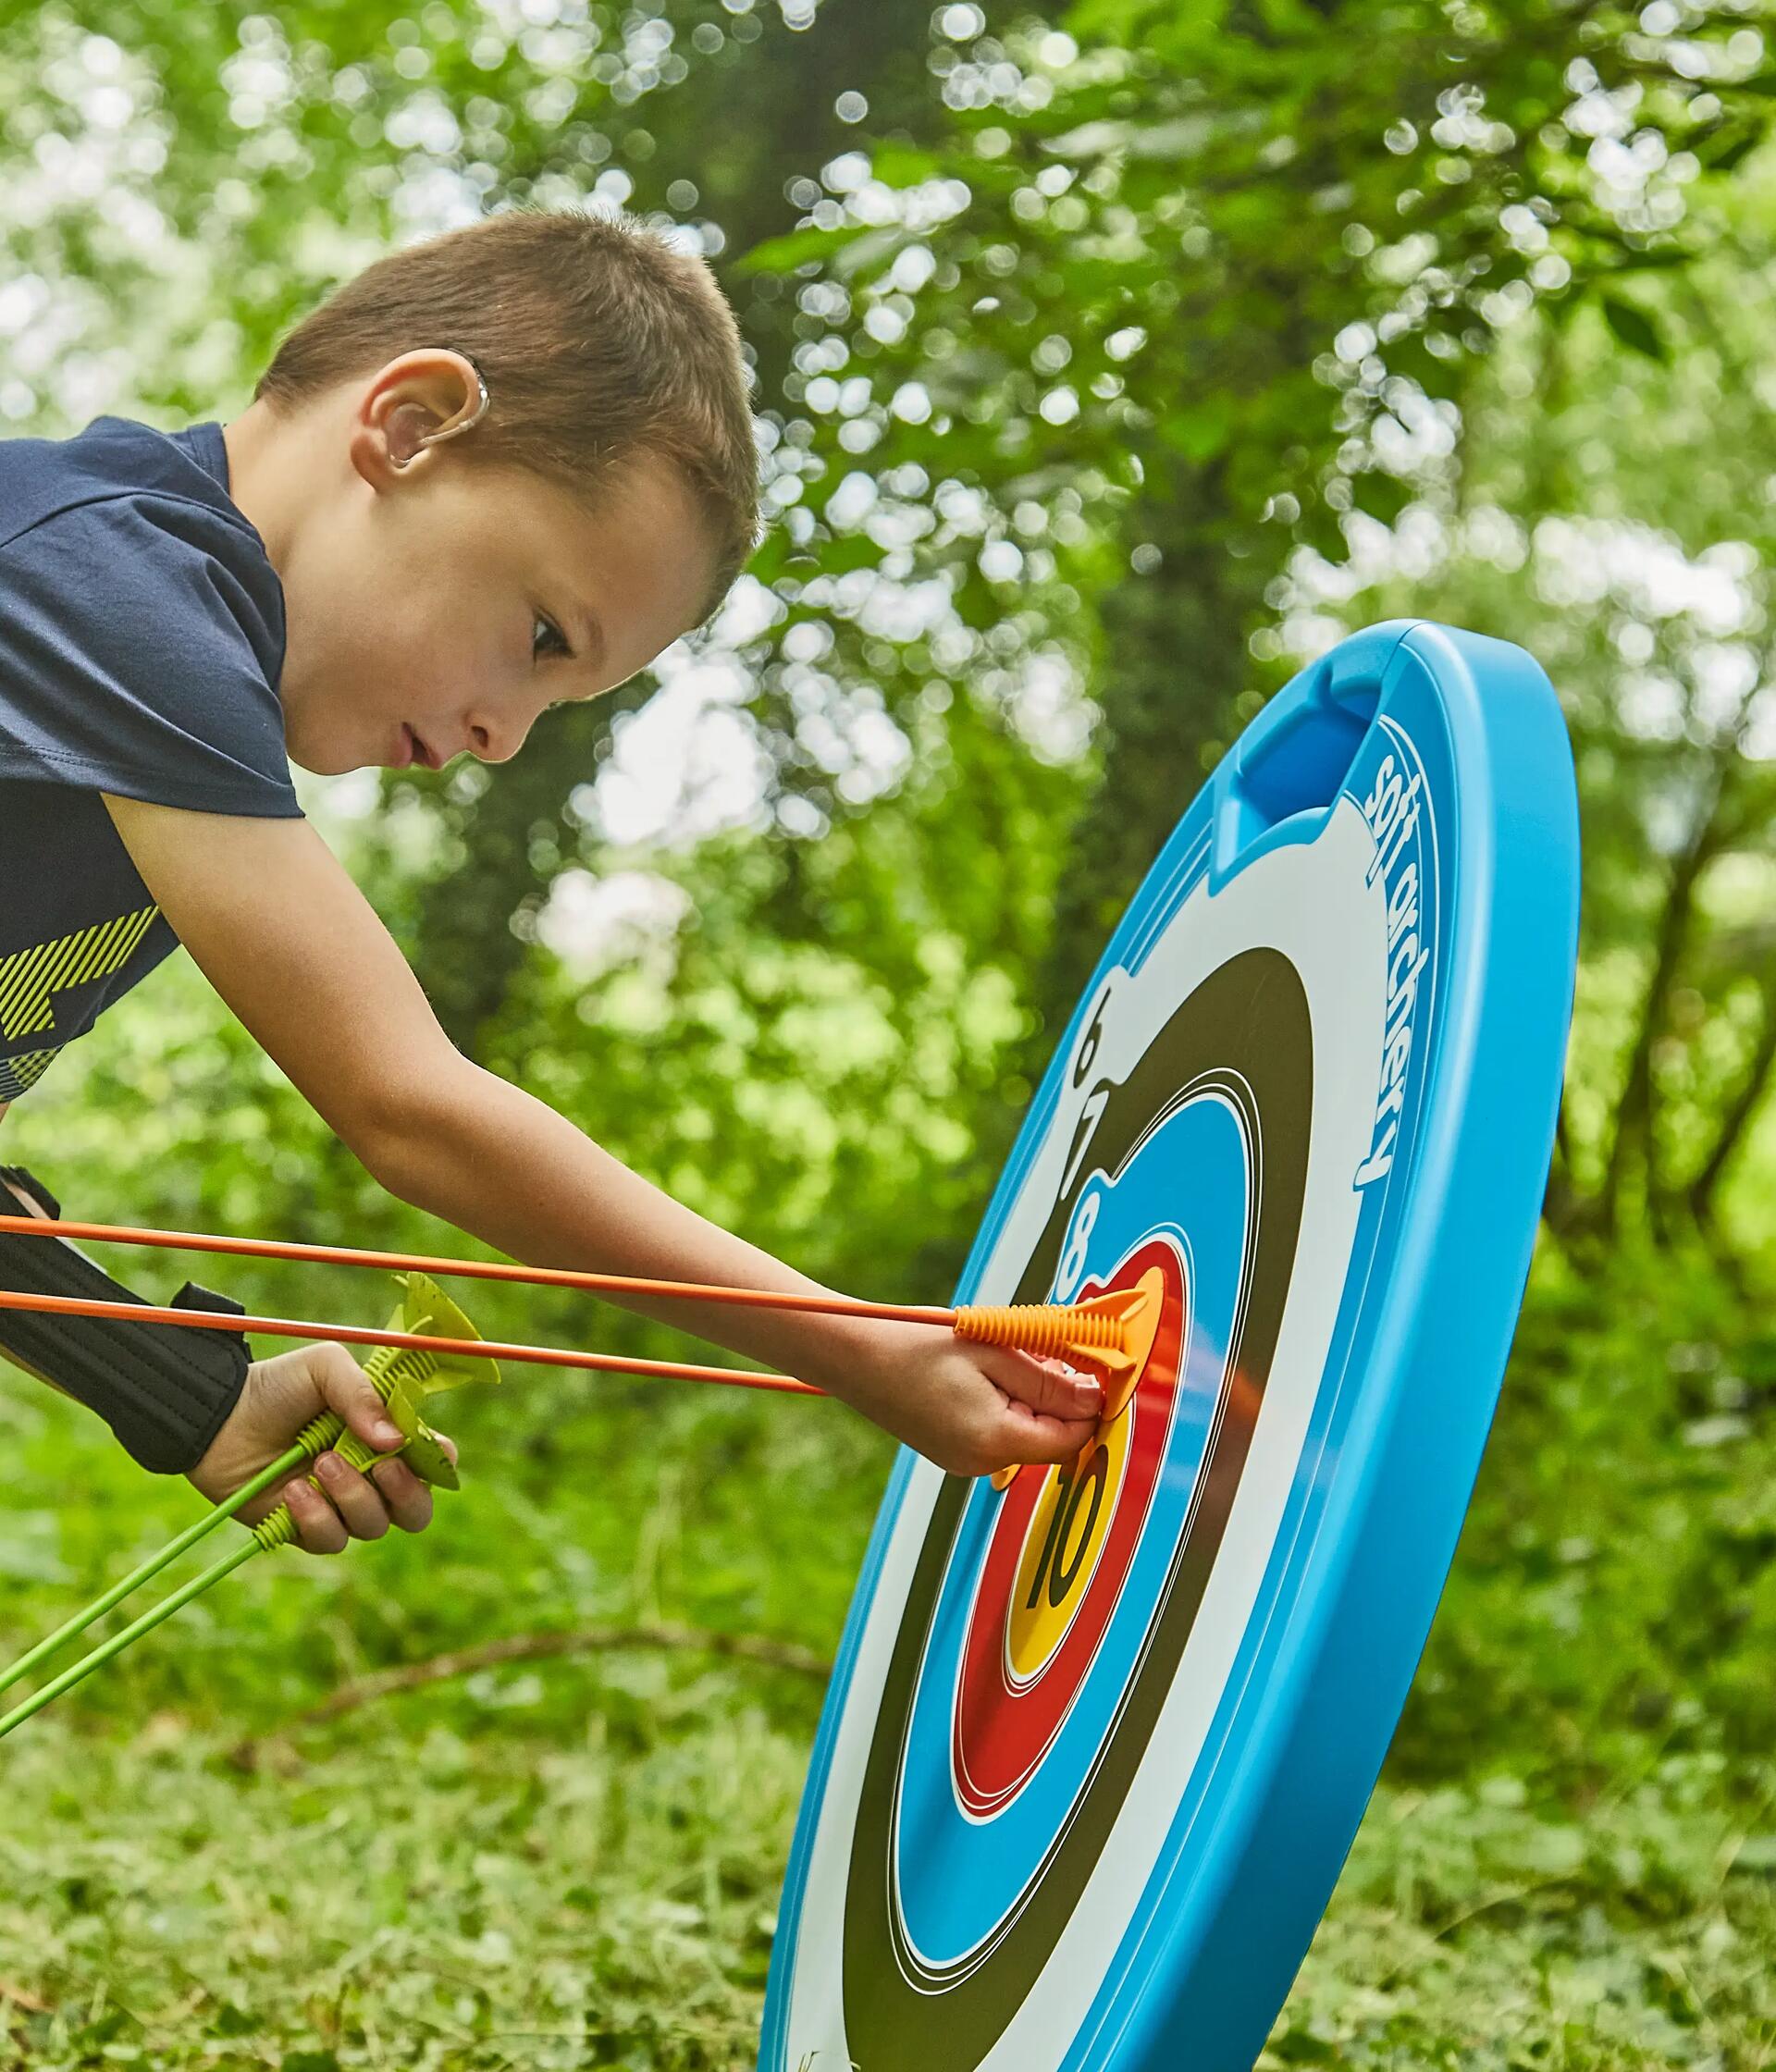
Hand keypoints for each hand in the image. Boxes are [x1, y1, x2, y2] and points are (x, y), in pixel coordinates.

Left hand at [188, 1341, 456, 1555]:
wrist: (215, 1417)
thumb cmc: (275, 1386)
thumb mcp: (323, 1368)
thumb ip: (362, 1395)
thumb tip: (396, 1441)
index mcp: (383, 1435)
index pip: (433, 1459)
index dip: (437, 1462)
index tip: (420, 1449)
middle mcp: (369, 1475)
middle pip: (416, 1509)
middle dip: (405, 1493)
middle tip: (382, 1467)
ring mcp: (338, 1505)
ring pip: (373, 1525)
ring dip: (353, 1495)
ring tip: (319, 1463)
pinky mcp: (304, 1528)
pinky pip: (331, 1540)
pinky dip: (317, 1517)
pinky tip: (294, 1490)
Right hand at [803, 1316, 1102, 1478]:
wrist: (853, 1356)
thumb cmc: (917, 1346)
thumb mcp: (996, 1350)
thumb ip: (1052, 1380)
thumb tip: (1095, 1398)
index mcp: (997, 1441)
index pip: (1074, 1435)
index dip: (1093, 1401)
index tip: (1099, 1365)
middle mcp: (983, 1463)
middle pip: (1053, 1435)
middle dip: (1061, 1392)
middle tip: (1044, 1347)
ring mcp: (965, 1461)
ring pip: (1028, 1431)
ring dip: (1034, 1393)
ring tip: (1008, 1351)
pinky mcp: (952, 1451)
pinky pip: (1001, 1430)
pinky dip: (1008, 1401)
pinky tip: (988, 1368)